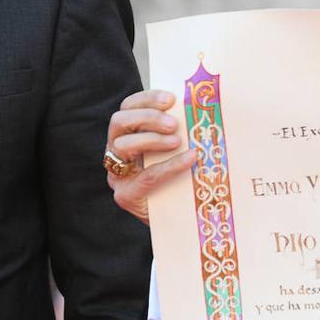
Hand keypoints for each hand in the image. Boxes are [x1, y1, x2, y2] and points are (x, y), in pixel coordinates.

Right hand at [104, 89, 196, 225]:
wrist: (179, 221)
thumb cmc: (181, 180)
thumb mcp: (179, 151)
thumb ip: (181, 132)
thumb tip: (203, 107)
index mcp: (127, 136)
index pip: (127, 108)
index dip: (146, 99)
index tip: (171, 98)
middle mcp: (116, 153)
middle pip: (119, 122)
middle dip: (147, 117)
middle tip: (174, 123)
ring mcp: (118, 176)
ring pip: (123, 146)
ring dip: (152, 139)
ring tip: (177, 140)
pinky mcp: (127, 196)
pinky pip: (146, 176)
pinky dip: (169, 165)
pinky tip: (190, 159)